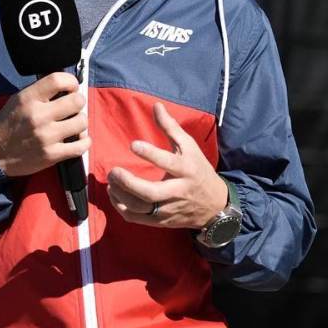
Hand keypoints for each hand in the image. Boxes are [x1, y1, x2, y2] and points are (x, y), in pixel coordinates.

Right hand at [0, 72, 89, 177]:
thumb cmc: (8, 125)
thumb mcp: (17, 100)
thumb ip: (39, 92)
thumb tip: (65, 86)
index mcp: (28, 99)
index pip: (58, 80)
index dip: (71, 82)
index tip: (72, 87)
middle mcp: (38, 116)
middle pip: (76, 101)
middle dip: (79, 102)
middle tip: (74, 107)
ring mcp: (46, 136)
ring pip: (82, 122)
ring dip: (80, 123)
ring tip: (73, 124)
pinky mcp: (51, 155)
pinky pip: (81, 146)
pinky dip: (84, 142)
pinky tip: (78, 140)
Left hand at [106, 102, 227, 228]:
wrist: (215, 205)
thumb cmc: (198, 170)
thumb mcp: (190, 147)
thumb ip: (171, 127)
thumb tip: (156, 106)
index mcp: (187, 170)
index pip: (168, 163)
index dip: (150, 154)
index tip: (133, 145)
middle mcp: (178, 192)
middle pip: (151, 193)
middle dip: (128, 183)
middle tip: (114, 171)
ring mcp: (169, 209)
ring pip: (141, 207)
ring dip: (121, 195)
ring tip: (111, 181)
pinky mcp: (162, 221)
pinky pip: (137, 218)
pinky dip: (122, 208)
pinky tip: (114, 195)